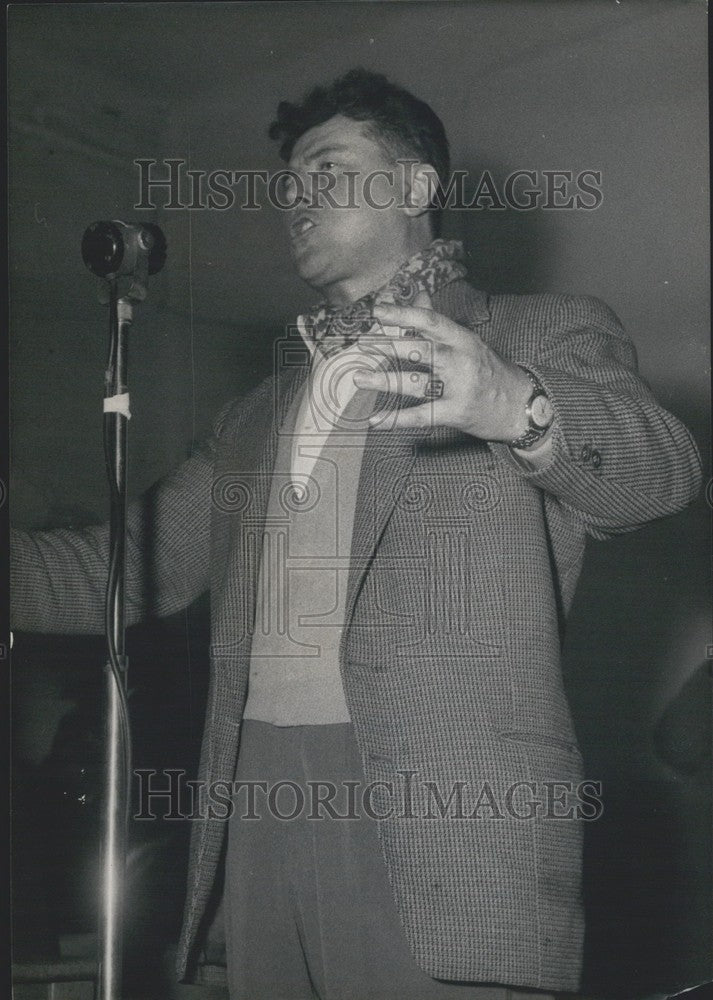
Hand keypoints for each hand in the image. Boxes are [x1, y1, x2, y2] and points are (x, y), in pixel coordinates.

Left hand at [352, 292, 532, 441]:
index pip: (430, 322)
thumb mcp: (468, 343)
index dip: (402, 315)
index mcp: (463, 340)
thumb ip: (438, 322)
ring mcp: (458, 388)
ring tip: (360, 378)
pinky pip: (421, 416)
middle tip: (361, 344)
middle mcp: (460, 361)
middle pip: (420, 350)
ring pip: (415, 383)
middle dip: (388, 347)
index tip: (378, 311)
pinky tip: (376, 419)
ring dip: (384, 381)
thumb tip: (418, 295)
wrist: (522, 406)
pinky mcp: (455, 413)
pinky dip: (397, 418)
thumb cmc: (490, 371)